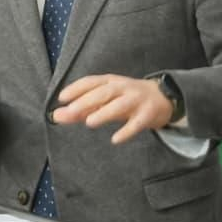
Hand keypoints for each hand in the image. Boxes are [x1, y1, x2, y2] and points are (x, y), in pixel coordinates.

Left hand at [53, 75, 172, 143]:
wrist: (164, 97)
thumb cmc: (127, 98)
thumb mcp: (106, 100)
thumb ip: (81, 108)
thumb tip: (57, 116)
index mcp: (111, 81)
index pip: (92, 82)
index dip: (76, 88)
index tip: (62, 98)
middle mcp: (124, 88)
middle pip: (104, 92)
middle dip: (87, 101)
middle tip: (70, 111)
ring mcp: (137, 100)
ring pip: (120, 105)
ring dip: (105, 112)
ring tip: (89, 122)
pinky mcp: (148, 114)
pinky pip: (137, 123)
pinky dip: (126, 131)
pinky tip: (115, 139)